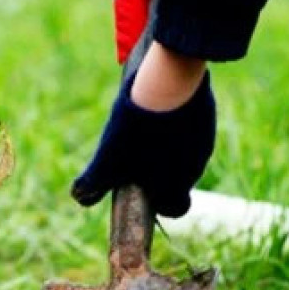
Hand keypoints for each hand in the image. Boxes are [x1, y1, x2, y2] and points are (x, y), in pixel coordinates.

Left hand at [72, 47, 215, 217]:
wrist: (167, 82)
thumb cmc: (136, 127)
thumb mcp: (108, 157)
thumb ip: (95, 181)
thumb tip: (80, 196)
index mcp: (175, 185)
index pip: (176, 207)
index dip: (161, 202)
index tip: (144, 187)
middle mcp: (195, 168)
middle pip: (181, 179)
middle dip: (162, 172)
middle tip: (137, 151)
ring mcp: (205, 141)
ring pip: (188, 152)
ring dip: (171, 145)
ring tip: (146, 124)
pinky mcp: (208, 115)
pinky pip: (194, 126)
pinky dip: (179, 121)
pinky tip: (160, 106)